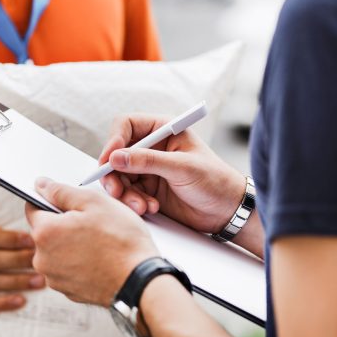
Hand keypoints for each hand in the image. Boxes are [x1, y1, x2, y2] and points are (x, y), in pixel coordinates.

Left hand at [26, 178, 158, 306]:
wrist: (140, 280)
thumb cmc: (121, 240)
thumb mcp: (93, 202)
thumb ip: (61, 191)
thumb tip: (41, 184)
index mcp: (45, 232)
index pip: (32, 208)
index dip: (51, 201)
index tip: (70, 204)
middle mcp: (42, 258)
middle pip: (45, 231)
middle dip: (63, 224)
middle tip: (92, 222)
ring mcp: (55, 278)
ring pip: (56, 251)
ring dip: (71, 244)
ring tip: (98, 242)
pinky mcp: (68, 292)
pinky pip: (68, 269)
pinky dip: (79, 262)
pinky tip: (99, 258)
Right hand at [99, 115, 245, 233]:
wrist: (226, 210)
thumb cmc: (214, 181)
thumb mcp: (182, 168)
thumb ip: (148, 161)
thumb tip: (116, 157)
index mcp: (162, 130)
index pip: (126, 125)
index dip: (114, 141)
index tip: (109, 160)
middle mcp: (152, 147)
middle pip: (117, 154)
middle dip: (114, 174)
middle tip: (116, 191)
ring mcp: (148, 168)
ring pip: (119, 176)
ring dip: (125, 193)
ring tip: (141, 206)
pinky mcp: (148, 188)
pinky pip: (128, 193)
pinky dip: (134, 202)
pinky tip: (151, 207)